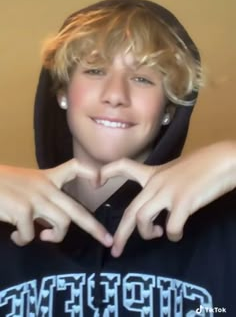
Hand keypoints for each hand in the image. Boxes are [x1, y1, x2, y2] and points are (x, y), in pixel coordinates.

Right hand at [0, 159, 112, 246]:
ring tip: (42, 237)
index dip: (90, 174)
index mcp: (48, 177)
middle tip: (107, 241)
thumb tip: (50, 223)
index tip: (99, 184)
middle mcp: (46, 187)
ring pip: (62, 224)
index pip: (75, 167)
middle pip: (76, 209)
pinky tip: (15, 236)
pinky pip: (32, 235)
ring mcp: (35, 198)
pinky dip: (24, 240)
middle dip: (94, 227)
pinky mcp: (23, 210)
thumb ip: (43, 196)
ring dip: (54, 237)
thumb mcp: (27, 183)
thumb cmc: (3, 185)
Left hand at [100, 141, 235, 256]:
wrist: (222, 161)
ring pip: (143, 219)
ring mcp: (168, 192)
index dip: (106, 172)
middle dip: (121, 234)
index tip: (95, 181)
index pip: (123, 166)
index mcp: (153, 173)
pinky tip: (177, 234)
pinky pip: (170, 227)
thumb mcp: (175, 171)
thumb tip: (158, 206)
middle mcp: (156, 183)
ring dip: (146, 234)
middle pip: (131, 210)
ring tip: (156, 235)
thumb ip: (162, 185)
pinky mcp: (183, 202)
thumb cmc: (201, 166)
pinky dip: (172, 235)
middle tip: (115, 250)